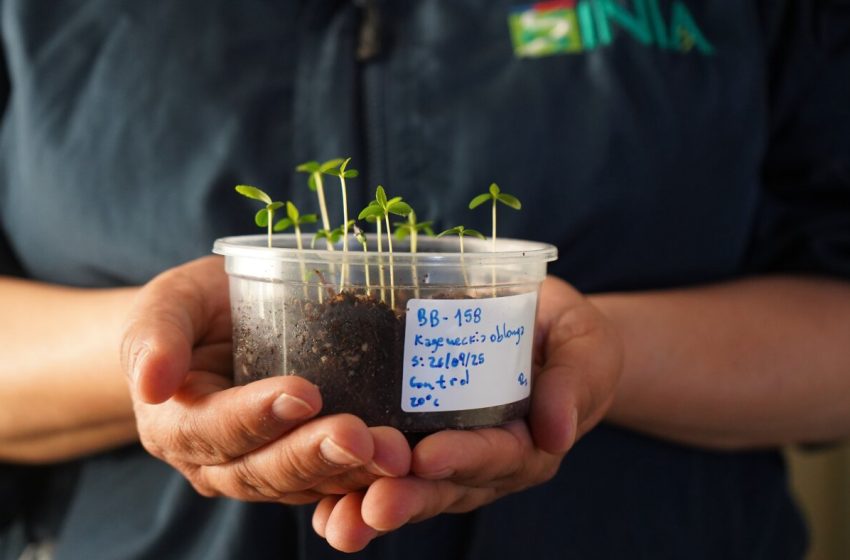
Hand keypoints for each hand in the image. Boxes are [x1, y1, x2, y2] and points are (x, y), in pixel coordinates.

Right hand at [120, 256, 410, 502]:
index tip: (304, 393)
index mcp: (177, 426)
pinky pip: (328, 483)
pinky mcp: (300, 466)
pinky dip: (363, 477)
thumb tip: (149, 381)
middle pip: (263, 469)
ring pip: (302, 484)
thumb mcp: (167, 304)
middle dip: (314, 454)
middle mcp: (217, 461)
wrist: (217, 329)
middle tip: (361, 437)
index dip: (257, 417)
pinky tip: (400, 464)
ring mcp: (260, 468)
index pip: (215, 430)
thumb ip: (154, 335)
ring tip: (393, 453)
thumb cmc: (191, 311)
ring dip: (349, 472)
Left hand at [311, 276, 622, 550]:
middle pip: (448, 486)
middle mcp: (486, 462)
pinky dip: (353, 491)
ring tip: (338, 520)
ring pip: (413, 489)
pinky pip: (387, 473)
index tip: (429, 457)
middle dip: (411, 498)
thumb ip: (576, 381)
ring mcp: (449, 458)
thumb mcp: (586, 346)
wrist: (542, 330)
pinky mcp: (417, 445)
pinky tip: (320, 505)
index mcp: (529, 442)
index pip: (498, 455)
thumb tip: (558, 432)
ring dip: (373, 505)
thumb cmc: (566, 334)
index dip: (465, 457)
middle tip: (373, 506)